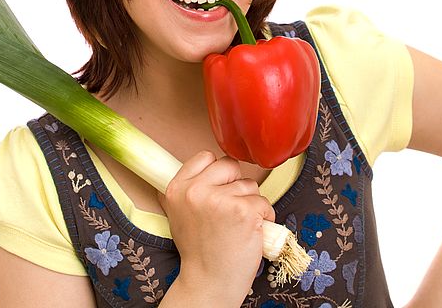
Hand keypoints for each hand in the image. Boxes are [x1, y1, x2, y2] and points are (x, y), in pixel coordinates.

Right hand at [158, 150, 274, 305]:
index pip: (206, 156)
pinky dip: (264, 217)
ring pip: (250, 185)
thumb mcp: (180, 213)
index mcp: (177, 188)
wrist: (209, 283)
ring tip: (238, 225)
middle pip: (230, 165)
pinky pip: (264, 202)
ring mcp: (220, 200)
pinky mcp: (244, 211)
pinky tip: (251, 232)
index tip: (218, 190)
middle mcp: (195, 191)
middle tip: (230, 210)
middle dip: (236, 185)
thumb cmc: (199, 250)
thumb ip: (190, 188)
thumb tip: (203, 165)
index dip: (218, 173)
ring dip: (251, 203)